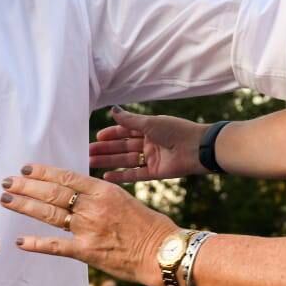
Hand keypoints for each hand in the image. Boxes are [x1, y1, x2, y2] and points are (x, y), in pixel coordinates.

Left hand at [0, 164, 175, 285]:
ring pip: (49, 214)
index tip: (26, 169)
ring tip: (7, 200)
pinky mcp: (87, 252)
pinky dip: (36, 243)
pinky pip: (56, 246)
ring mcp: (88, 229)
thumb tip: (80, 194)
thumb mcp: (126, 200)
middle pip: (52, 192)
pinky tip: (20, 240)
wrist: (163, 252)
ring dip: (25, 206)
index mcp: (103, 190)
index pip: (66, 177)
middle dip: (26, 186)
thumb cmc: (150, 227)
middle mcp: (93, 207)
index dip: (43, 172)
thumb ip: (101, 197)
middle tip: (7, 182)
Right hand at [89, 106, 207, 182]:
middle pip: (123, 147)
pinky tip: (107, 176)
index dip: (111, 134)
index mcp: (149, 128)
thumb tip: (112, 109)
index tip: (96, 137)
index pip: (125, 131)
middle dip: (106, 149)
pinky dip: (121, 175)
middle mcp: (149, 143)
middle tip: (88, 152)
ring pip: (126, 161)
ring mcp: (151, 158)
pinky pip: (135, 174)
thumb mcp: (150, 123)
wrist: (197, 148)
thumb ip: (129, 120)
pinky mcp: (155, 172)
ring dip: (109, 161)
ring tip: (91, 162)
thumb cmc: (176, 130)